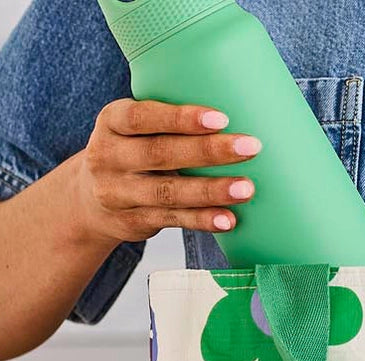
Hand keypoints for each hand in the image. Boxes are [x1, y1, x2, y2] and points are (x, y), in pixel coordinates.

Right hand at [72, 98, 262, 245]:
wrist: (90, 202)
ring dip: (211, 190)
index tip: (220, 118)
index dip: (181, 118)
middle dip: (209, 151)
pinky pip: (173, 220)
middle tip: (250, 148)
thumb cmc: (131, 153)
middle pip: (161, 154)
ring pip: (169, 192)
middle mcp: (109, 156)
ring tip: (246, 188)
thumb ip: (167, 123)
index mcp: (111, 122)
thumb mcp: (134, 130)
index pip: (142, 117)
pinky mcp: (133, 221)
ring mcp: (119, 193)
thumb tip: (237, 112)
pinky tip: (228, 219)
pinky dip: (202, 220)